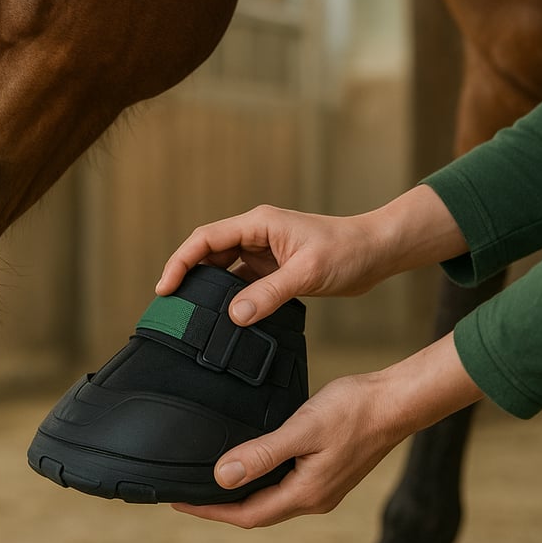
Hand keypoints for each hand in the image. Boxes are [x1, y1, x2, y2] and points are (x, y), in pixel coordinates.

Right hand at [156, 186, 467, 325]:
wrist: (376, 253)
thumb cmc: (347, 252)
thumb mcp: (307, 274)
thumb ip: (269, 294)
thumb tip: (233, 316)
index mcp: (259, 223)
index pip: (206, 238)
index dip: (181, 261)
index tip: (165, 288)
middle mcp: (256, 234)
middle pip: (208, 252)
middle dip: (187, 276)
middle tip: (172, 307)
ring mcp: (264, 251)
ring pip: (223, 268)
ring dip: (208, 289)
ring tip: (192, 315)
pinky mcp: (273, 268)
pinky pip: (242, 282)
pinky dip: (231, 298)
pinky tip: (226, 319)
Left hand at [171, 334, 483, 527]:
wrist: (395, 402)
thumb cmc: (353, 410)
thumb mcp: (301, 429)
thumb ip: (262, 453)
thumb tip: (223, 476)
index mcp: (305, 493)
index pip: (246, 514)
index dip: (210, 511)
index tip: (180, 502)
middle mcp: (314, 498)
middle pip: (257, 512)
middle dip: (221, 507)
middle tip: (188, 493)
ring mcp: (322, 487)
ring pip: (272, 499)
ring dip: (241, 495)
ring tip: (213, 482)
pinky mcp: (328, 472)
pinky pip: (285, 485)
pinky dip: (262, 481)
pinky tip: (253, 464)